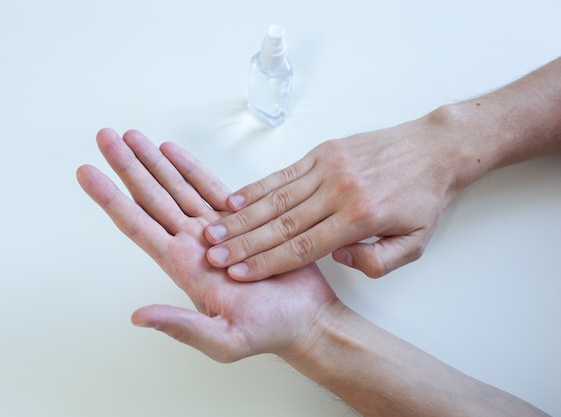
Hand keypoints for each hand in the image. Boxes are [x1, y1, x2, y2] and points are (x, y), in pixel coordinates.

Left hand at [76, 129, 338, 361]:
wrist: (307, 320)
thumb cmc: (270, 333)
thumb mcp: (223, 340)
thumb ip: (181, 325)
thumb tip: (138, 316)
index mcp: (184, 267)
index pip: (137, 226)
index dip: (110, 198)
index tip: (87, 172)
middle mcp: (193, 245)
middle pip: (151, 197)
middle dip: (128, 166)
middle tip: (106, 137)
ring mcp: (215, 230)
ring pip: (176, 187)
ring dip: (154, 161)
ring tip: (133, 136)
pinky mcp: (241, 221)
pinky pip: (210, 187)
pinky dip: (190, 168)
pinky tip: (173, 152)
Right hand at [204, 112, 460, 280]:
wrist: (434, 149)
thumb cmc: (423, 198)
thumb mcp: (414, 244)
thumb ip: (376, 263)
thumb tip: (336, 258)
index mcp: (360, 219)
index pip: (302, 247)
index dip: (267, 263)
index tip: (239, 274)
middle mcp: (338, 192)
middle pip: (280, 224)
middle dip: (243, 244)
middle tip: (212, 256)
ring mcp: (327, 168)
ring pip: (275, 199)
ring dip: (241, 217)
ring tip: (213, 231)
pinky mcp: (323, 152)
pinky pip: (283, 174)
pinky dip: (256, 188)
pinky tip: (233, 200)